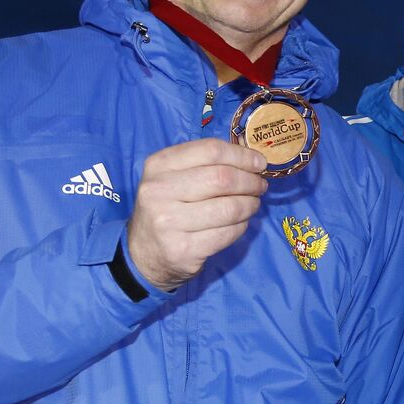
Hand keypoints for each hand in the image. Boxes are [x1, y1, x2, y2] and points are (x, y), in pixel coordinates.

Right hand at [125, 139, 267, 291]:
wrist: (144, 253)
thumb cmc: (167, 207)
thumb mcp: (173, 177)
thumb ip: (206, 164)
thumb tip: (252, 160)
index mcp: (159, 165)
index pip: (210, 151)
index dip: (242, 156)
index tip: (259, 163)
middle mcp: (159, 191)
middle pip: (223, 178)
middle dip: (250, 182)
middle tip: (260, 187)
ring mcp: (169, 222)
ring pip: (229, 208)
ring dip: (250, 205)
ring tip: (253, 204)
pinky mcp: (183, 249)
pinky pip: (228, 233)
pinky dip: (242, 226)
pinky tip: (240, 223)